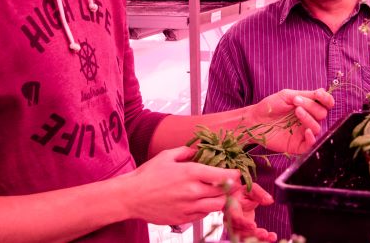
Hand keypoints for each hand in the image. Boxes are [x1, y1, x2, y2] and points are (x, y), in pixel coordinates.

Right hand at [118, 146, 240, 224]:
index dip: (235, 175)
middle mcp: (193, 191)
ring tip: (219, 194)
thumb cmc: (147, 175)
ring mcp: (188, 207)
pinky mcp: (183, 219)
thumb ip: (187, 151)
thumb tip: (199, 149)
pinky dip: (207, 209)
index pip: (223, 176)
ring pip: (217, 207)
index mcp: (191, 173)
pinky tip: (202, 201)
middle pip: (224, 193)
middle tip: (233, 185)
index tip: (238, 173)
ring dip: (221, 200)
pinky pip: (203, 215)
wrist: (131, 197)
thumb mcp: (167, 155)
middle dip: (232, 189)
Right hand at [223, 182, 275, 241]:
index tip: (254, 225)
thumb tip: (270, 200)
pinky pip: (251, 238)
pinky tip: (272, 237)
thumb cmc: (244, 193)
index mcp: (232, 208)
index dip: (243, 223)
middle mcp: (232, 220)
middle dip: (252, 234)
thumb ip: (260, 194)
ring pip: (245, 237)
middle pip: (239, 231)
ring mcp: (237, 228)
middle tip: (264, 233)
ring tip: (271, 237)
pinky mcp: (244, 232)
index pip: (235, 218)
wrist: (240, 199)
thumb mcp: (252, 189)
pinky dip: (262, 239)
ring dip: (258, 238)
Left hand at [249, 88, 334, 153]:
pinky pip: (311, 145)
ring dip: (309, 118)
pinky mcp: (298, 145)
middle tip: (296, 102)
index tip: (318, 94)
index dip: (326, 99)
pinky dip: (312, 138)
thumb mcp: (287, 95)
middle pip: (323, 114)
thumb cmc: (270, 106)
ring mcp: (304, 133)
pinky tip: (305, 131)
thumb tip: (322, 93)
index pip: (326, 104)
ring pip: (317, 128)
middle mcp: (309, 119)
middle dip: (312, 106)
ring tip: (297, 111)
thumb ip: (306, 95)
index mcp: (309, 107)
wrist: (255, 120)